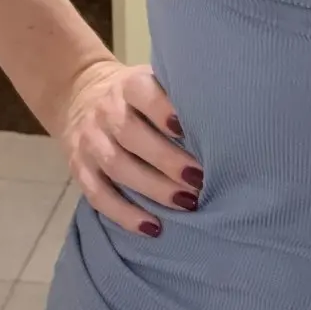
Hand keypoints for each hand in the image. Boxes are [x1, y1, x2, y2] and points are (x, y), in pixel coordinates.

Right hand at [51, 57, 201, 238]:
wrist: (80, 95)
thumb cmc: (140, 97)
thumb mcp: (154, 81)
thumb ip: (180, 95)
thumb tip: (231, 119)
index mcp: (127, 85)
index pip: (141, 92)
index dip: (162, 109)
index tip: (187, 128)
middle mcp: (105, 112)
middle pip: (130, 134)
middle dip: (167, 159)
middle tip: (200, 179)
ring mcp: (90, 142)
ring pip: (117, 166)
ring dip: (153, 188)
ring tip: (187, 203)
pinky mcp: (80, 169)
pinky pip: (98, 195)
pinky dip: (124, 214)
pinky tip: (152, 228)